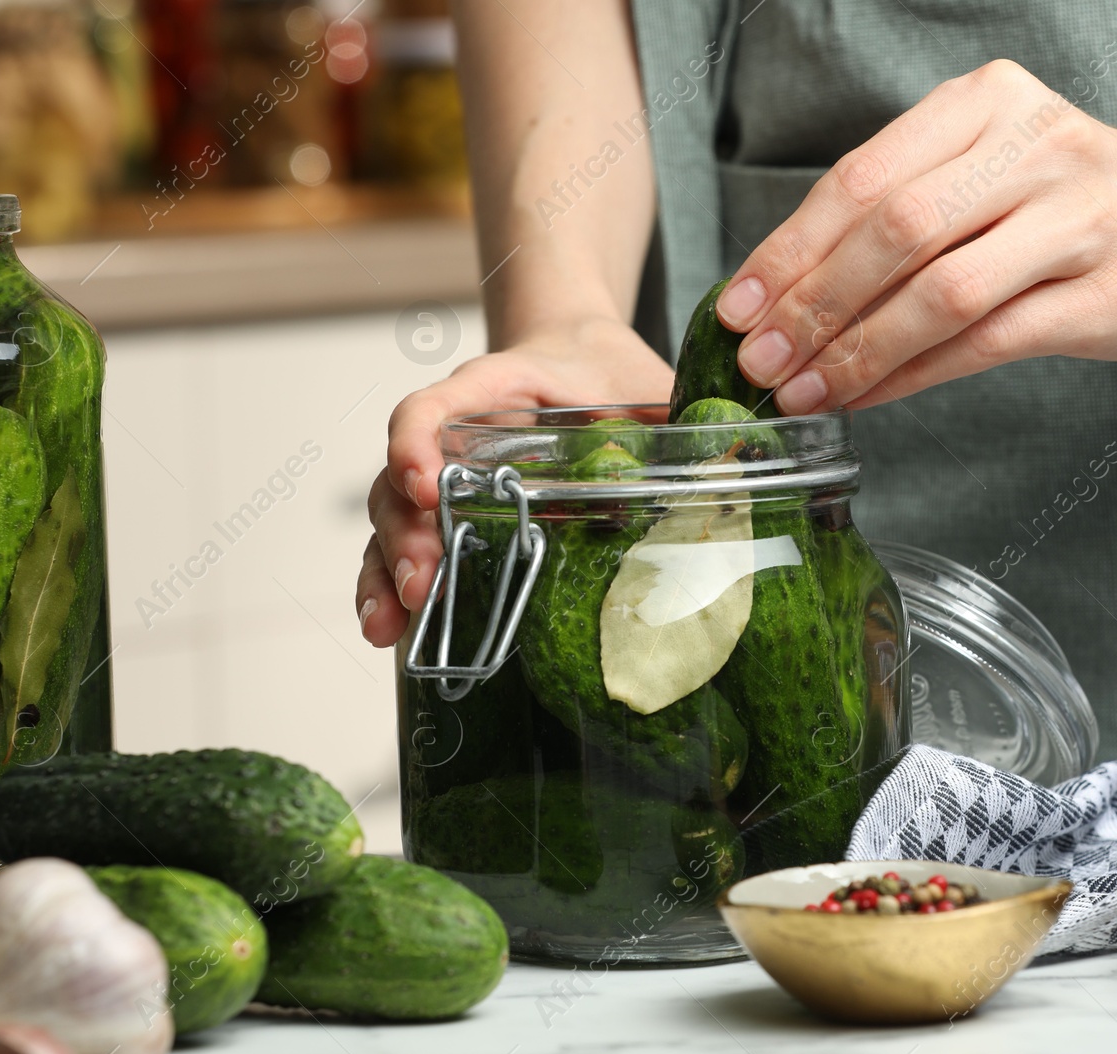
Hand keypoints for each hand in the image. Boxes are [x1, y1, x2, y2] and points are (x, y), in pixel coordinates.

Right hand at [356, 317, 671, 646]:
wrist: (584, 358)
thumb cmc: (609, 371)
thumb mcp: (647, 382)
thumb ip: (677, 416)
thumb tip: (729, 463)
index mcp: (496, 388)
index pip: (437, 405)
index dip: (418, 442)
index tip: (424, 483)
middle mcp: (456, 435)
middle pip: (403, 478)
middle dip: (405, 535)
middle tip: (421, 585)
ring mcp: (447, 479)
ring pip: (393, 520)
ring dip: (386, 573)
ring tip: (390, 624)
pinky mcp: (454, 518)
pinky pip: (410, 549)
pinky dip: (391, 590)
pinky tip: (391, 632)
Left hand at [715, 59, 1116, 411]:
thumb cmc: (1055, 195)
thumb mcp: (977, 165)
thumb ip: (892, 208)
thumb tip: (775, 296)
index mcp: (986, 102)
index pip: (862, 178)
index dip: (790, 250)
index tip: (736, 306)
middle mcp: (1036, 148)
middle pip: (896, 230)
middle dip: (813, 305)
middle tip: (758, 360)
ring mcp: (1079, 221)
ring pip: (941, 292)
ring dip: (855, 351)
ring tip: (799, 390)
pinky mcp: (1103, 297)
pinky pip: (984, 343)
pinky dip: (910, 376)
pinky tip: (862, 396)